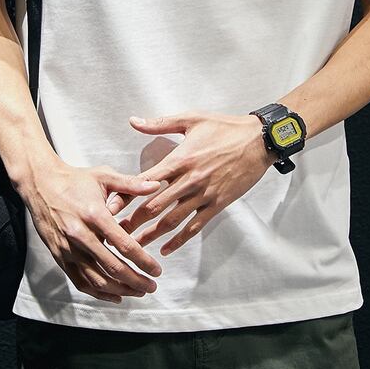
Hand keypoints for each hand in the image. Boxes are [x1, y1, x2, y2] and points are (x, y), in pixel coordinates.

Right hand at [17, 161, 163, 302]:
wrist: (40, 184)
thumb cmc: (75, 180)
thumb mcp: (104, 176)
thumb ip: (131, 184)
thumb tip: (156, 185)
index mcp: (94, 215)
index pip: (124, 245)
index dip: (143, 261)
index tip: (157, 270)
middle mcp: (80, 235)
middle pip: (112, 267)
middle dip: (135, 280)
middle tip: (151, 286)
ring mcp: (68, 248)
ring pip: (96, 279)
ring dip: (120, 289)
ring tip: (138, 292)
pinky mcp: (59, 256)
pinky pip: (80, 281)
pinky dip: (98, 293)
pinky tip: (115, 296)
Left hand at [107, 111, 274, 254]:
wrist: (259, 141)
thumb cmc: (224, 127)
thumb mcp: (191, 119)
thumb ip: (160, 123)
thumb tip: (134, 121)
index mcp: (180, 159)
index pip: (146, 182)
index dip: (126, 196)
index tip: (110, 209)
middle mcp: (189, 180)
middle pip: (155, 206)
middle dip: (134, 221)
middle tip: (115, 234)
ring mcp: (204, 195)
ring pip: (173, 220)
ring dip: (152, 235)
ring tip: (135, 247)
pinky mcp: (218, 204)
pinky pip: (195, 226)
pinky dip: (180, 239)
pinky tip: (167, 249)